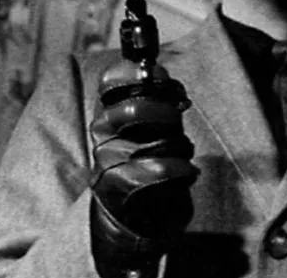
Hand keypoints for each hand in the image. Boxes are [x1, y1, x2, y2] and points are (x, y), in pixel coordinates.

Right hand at [89, 69, 198, 270]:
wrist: (136, 214)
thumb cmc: (150, 159)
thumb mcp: (155, 124)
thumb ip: (160, 99)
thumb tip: (165, 79)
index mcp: (109, 109)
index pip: (111, 80)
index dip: (139, 72)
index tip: (163, 79)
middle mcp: (101, 131)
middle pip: (138, 107)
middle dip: (169, 113)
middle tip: (180, 119)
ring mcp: (106, 159)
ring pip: (157, 141)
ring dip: (181, 147)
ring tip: (181, 154)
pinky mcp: (118, 185)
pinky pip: (160, 169)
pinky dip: (182, 170)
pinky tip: (185, 172)